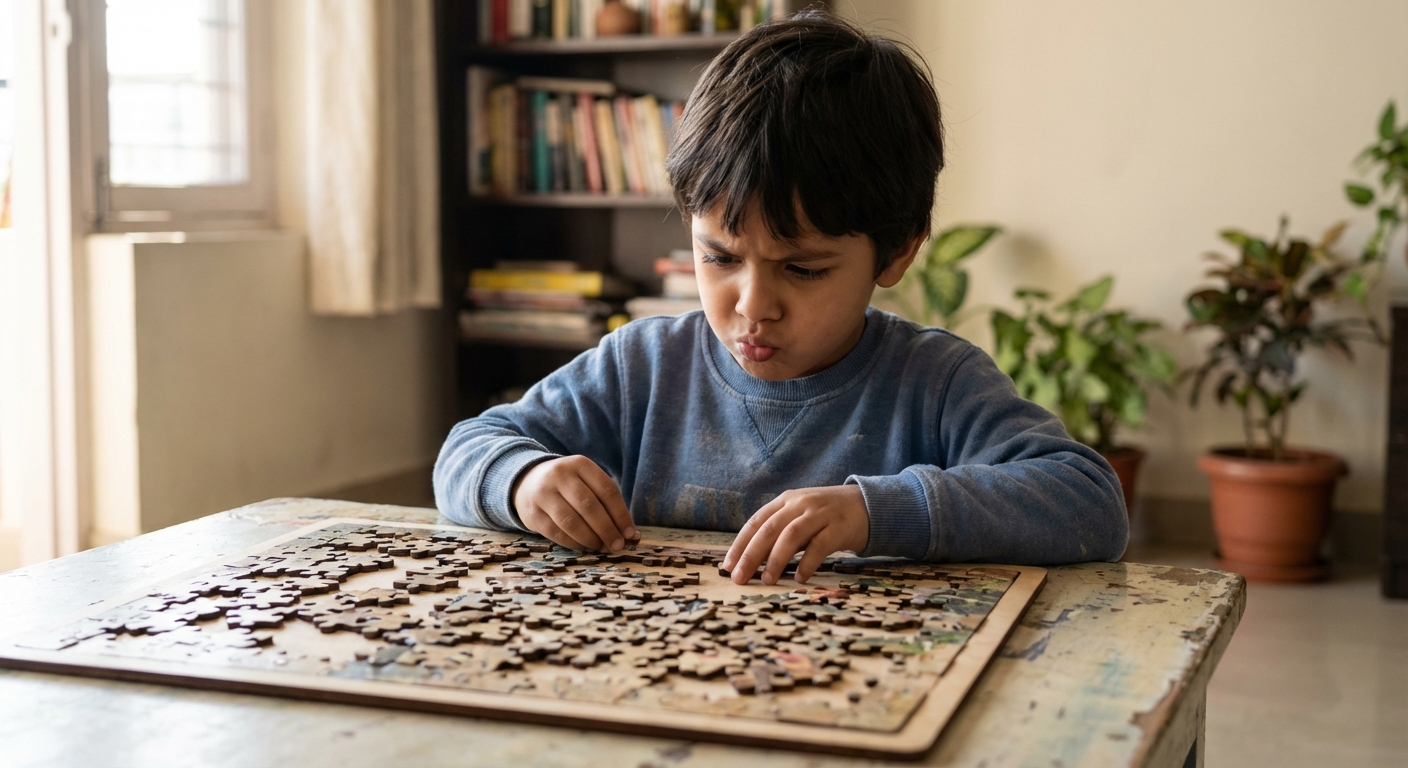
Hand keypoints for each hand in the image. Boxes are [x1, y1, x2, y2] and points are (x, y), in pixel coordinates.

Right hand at [512, 455, 636, 551]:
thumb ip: (607, 503)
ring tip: (602, 547)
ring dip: (591, 539)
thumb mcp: (586, 482)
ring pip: (572, 522)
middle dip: (607, 530)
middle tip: (618, 546)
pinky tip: (585, 546)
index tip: (630, 533)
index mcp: (580, 464)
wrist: (527, 481)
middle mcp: (560, 475)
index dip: (621, 514)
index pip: (607, 490)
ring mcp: (543, 494)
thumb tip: (630, 535)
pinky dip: (575, 544)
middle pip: (589, 506)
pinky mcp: (533, 514)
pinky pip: (557, 534)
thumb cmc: (568, 485)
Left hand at [722, 485, 868, 585]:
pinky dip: (807, 562)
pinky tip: (800, 578)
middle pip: (769, 529)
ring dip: (776, 559)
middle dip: (751, 555)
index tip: (728, 566)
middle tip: (739, 578)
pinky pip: (820, 545)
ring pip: (791, 535)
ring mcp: (820, 514)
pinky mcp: (839, 527)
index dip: (740, 544)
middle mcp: (800, 504)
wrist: (866, 505)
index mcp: (786, 500)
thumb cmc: (826, 516)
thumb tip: (750, 560)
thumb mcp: (799, 516)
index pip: (756, 522)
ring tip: (767, 580)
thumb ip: (779, 531)